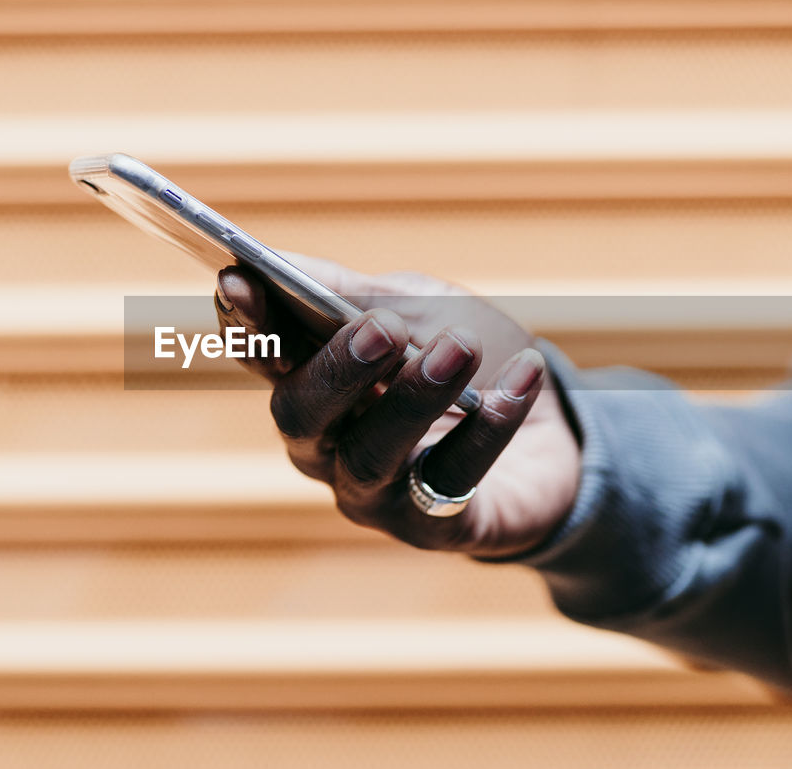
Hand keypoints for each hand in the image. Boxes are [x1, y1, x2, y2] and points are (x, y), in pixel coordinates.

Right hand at [214, 256, 581, 558]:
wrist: (551, 433)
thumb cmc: (467, 359)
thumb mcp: (412, 307)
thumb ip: (350, 292)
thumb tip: (280, 264)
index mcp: (311, 379)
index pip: (262, 354)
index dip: (246, 322)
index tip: (240, 279)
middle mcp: (325, 444)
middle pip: (300, 415)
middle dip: (336, 369)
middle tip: (383, 329)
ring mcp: (372, 493)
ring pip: (369, 455)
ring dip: (415, 396)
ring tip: (460, 347)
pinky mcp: (431, 528)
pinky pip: (451, 479)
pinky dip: (490, 426)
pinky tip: (522, 377)